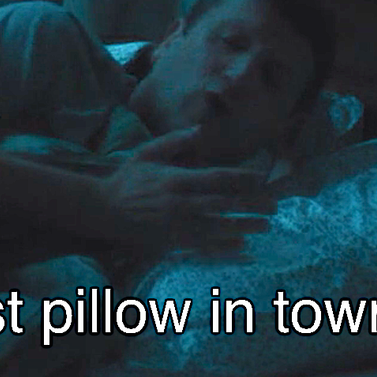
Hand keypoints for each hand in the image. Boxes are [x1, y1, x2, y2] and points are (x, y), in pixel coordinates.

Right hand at [98, 128, 272, 254]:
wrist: (103, 210)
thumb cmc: (127, 179)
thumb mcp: (147, 154)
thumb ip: (174, 142)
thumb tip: (200, 131)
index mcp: (175, 179)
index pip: (215, 178)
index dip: (241, 178)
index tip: (261, 178)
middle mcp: (179, 203)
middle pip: (223, 203)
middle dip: (251, 204)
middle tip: (273, 205)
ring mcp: (177, 225)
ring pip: (218, 227)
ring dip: (244, 226)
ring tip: (264, 226)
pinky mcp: (172, 242)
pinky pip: (204, 245)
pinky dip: (224, 246)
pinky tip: (241, 244)